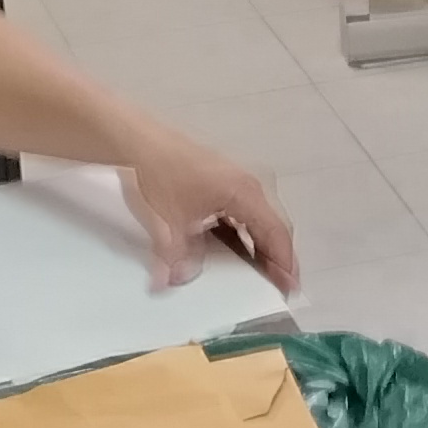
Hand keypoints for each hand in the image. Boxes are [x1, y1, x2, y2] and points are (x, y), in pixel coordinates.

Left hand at [121, 138, 301, 295]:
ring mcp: (234, 182)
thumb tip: (173, 282)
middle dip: (277, 257)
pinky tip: (234, 250)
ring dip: (260, 246)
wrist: (137, 141)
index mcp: (244, 194)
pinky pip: (241, 213)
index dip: (285, 262)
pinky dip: (243, 234)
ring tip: (261, 273)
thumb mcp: (169, 223)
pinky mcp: (220, 182)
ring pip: (257, 220)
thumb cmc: (159, 175)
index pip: (275, 233)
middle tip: (279, 285)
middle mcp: (247, 186)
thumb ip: (177, 258)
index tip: (290, 286)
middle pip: (271, 226)